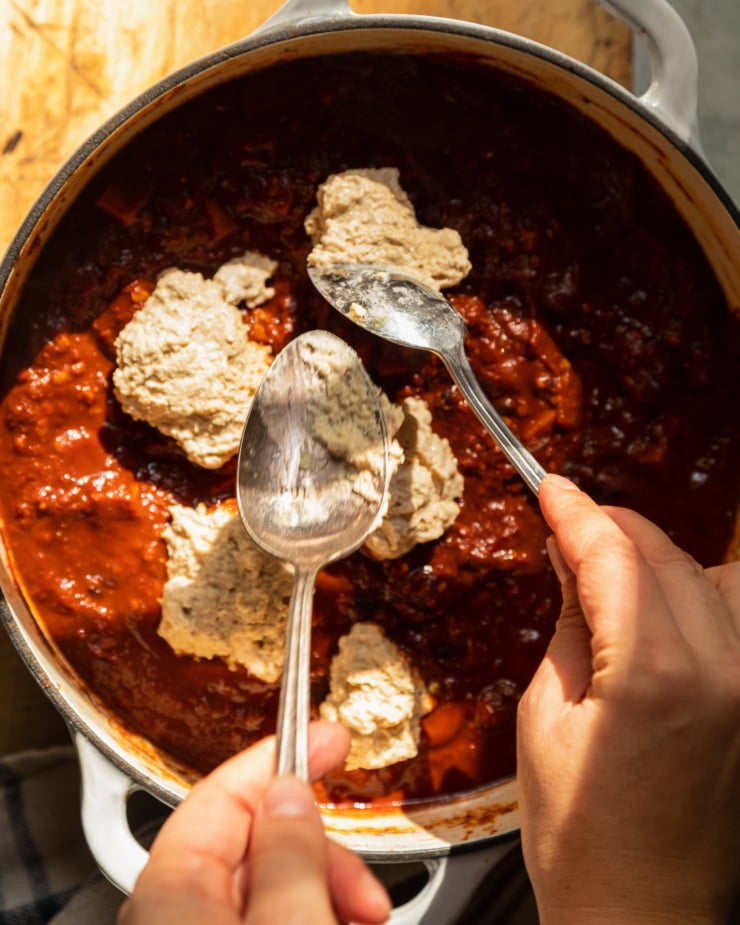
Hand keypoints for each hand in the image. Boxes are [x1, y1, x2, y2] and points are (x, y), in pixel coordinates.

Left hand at [118, 721, 390, 924]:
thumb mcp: (289, 922)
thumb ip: (290, 853)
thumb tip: (290, 790)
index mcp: (171, 891)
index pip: (224, 792)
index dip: (284, 755)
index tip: (331, 735)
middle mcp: (172, 913)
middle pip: (254, 844)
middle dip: (320, 853)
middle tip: (364, 883)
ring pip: (268, 889)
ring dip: (323, 891)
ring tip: (362, 915)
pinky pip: (268, 919)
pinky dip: (310, 916)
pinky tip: (341, 924)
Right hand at [517, 474, 739, 924]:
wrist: (644, 915)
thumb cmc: (580, 836)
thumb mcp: (546, 719)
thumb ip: (570, 625)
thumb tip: (569, 561)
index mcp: (653, 673)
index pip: (614, 555)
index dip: (575, 512)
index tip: (548, 486)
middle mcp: (722, 668)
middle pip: (666, 553)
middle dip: (611, 527)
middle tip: (565, 522)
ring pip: (713, 573)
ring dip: (658, 556)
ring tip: (609, 568)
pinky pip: (736, 614)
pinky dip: (698, 591)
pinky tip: (660, 606)